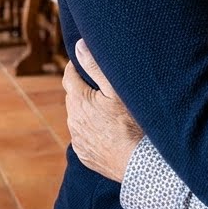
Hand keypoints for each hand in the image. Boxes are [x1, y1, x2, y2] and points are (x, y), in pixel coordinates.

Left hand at [62, 39, 143, 182]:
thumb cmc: (131, 123)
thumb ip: (95, 66)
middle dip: (82, 90)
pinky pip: (84, 136)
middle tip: (100, 88)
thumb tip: (78, 46)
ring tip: (107, 112)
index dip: (74, 67)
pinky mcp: (84, 154)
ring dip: (87, 112)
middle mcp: (72, 120)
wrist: (138, 162)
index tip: (80, 64)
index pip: (68, 77)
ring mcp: (78, 139)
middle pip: (73, 97)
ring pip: (78, 118)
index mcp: (78, 100)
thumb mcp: (116, 90)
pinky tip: (108, 131)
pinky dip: (92, 131)